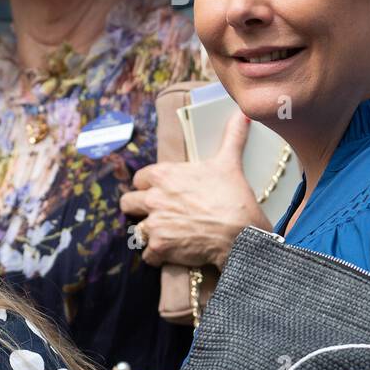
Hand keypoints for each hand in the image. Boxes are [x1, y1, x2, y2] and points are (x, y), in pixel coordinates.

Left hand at [120, 110, 268, 270]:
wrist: (240, 233)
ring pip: (136, 230)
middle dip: (138, 208)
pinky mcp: (159, 247)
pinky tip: (171, 253)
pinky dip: (157, 256)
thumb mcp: (229, 161)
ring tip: (165, 235)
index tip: (158, 191)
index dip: (147, 185)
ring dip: (148, 234)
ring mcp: (154, 223)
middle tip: (155, 214)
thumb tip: (241, 114)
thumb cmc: (233, 197)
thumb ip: (231, 136)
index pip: (139, 178)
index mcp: (164, 174)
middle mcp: (153, 198)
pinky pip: (147, 254)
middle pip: (128, 203)